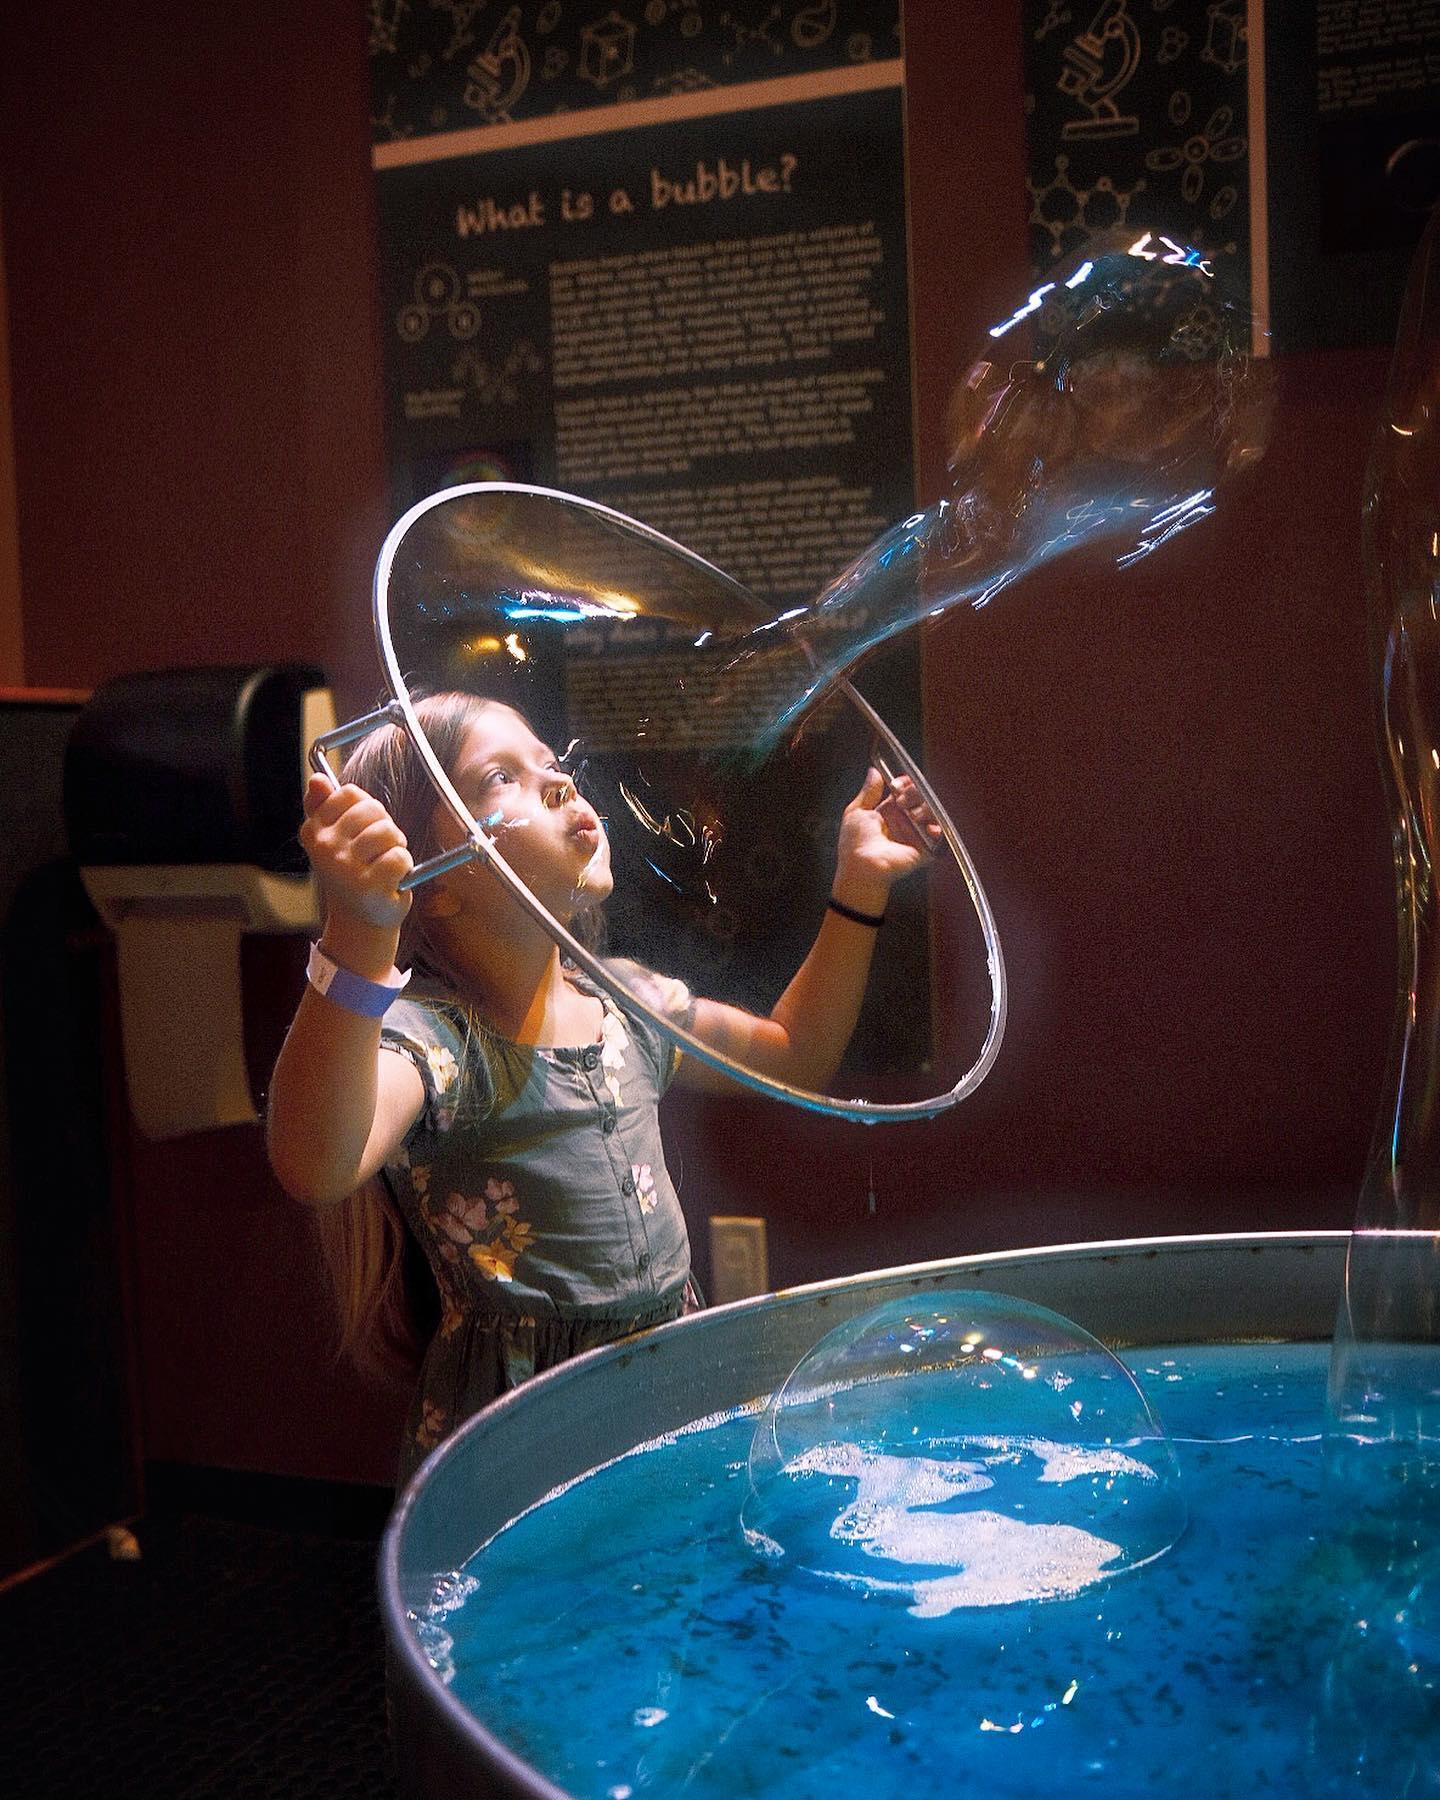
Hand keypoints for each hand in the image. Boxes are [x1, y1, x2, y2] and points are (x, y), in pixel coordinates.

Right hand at [300, 775, 413, 936]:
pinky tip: (392, 879)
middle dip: (385, 826)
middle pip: (372, 809)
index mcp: (314, 831)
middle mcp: (325, 848)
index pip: (349, 793)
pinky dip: (404, 866)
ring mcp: (345, 867)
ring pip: (388, 831)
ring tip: (385, 864)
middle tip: (378, 850)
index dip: (366, 808)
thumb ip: (324, 806)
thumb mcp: (332, 838)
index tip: (362, 829)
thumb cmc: (351, 873)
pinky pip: (399, 857)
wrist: (359, 920)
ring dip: (396, 847)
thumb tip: (318, 778)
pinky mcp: (369, 886)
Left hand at [832, 767, 941, 911]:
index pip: (902, 792)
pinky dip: (936, 828)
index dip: (904, 784)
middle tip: (902, 800)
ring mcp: (913, 834)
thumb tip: (874, 772)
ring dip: (924, 808)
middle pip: (918, 798)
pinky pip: (938, 836)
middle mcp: (902, 822)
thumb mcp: (856, 812)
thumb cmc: (854, 844)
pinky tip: (925, 826)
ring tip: (912, 815)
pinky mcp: (923, 848)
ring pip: (930, 812)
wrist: (862, 867)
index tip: (899, 783)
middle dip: (913, 794)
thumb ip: (868, 792)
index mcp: (887, 813)